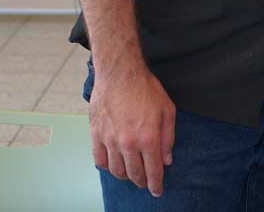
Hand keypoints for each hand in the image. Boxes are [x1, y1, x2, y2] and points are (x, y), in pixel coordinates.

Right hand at [89, 62, 175, 195]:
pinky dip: (107, 166)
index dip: (156, 185)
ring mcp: (110, 140)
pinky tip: (114, 164)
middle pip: (134, 174)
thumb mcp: (167, 110)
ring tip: (131, 173)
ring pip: (116, 170)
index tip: (157, 191)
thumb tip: (166, 160)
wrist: (119, 72)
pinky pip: (100, 160)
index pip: (152, 171)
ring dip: (125, 176)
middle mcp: (128, 143)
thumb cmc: (146, 88)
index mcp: (148, 138)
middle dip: (142, 182)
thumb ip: (168, 137)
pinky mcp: (96, 135)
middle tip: (146, 182)